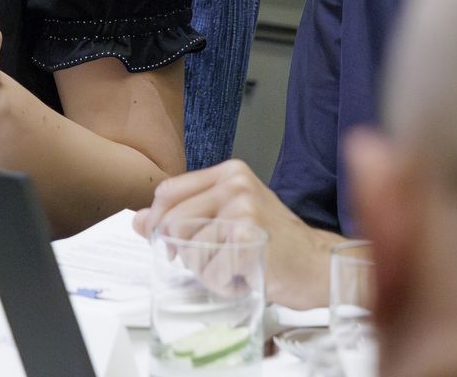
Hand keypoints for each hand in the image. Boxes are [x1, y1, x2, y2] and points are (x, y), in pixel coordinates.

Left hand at [132, 160, 339, 308]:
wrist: (319, 265)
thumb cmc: (275, 243)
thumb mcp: (229, 218)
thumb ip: (185, 215)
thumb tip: (137, 220)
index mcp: (229, 173)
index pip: (167, 192)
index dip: (158, 221)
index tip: (167, 243)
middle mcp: (235, 185)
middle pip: (174, 223)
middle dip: (185, 253)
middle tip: (213, 263)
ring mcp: (243, 210)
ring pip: (191, 251)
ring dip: (208, 272)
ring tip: (235, 268)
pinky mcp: (249, 238)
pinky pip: (212, 271)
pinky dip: (224, 284)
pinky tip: (246, 278)